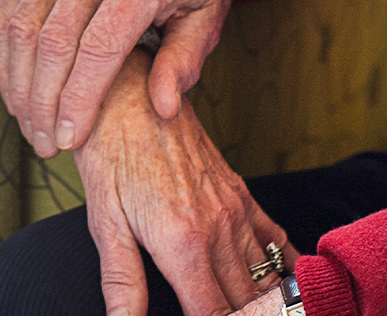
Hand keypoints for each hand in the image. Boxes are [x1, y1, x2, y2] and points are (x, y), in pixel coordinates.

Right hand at [0, 0, 236, 156]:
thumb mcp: (207, 18)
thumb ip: (184, 61)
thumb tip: (163, 107)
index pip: (101, 44)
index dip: (81, 98)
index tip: (72, 140)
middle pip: (54, 39)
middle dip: (45, 102)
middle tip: (48, 145)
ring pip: (22, 26)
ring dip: (20, 86)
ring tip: (32, 128)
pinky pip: (9, 10)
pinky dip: (6, 57)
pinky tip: (18, 95)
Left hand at [77, 51, 289, 315]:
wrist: (131, 94)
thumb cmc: (111, 155)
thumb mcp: (104, 222)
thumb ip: (122, 283)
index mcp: (183, 244)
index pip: (213, 314)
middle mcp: (218, 229)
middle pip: (245, 302)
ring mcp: (234, 209)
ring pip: (264, 276)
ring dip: (263, 302)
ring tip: (263, 315)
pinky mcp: (240, 192)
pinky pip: (274, 238)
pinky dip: (281, 267)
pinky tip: (281, 286)